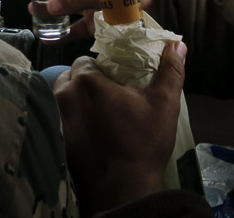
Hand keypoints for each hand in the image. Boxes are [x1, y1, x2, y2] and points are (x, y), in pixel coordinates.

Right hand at [30, 0, 155, 38]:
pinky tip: (49, 38)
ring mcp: (92, 7)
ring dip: (52, 11)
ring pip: (67, 7)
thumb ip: (76, 0)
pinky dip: (63, 33)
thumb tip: (51, 6)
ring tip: (36, 14)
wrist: (153, 15)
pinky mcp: (96, 24)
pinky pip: (75, 28)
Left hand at [54, 41, 186, 215]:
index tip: (114, 81)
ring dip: (75, 100)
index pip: (85, 61)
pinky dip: (70, 120)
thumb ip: (170, 70)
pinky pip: (59, 119)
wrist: (123, 189)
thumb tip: (177, 44)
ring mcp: (57, 119)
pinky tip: (89, 132)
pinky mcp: (56, 139)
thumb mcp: (163, 103)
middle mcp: (64, 95)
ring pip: (62, 98)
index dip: (99, 68)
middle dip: (85, 83)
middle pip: (70, 78)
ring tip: (98, 113)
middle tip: (107, 97)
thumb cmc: (143, 142)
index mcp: (87, 81)